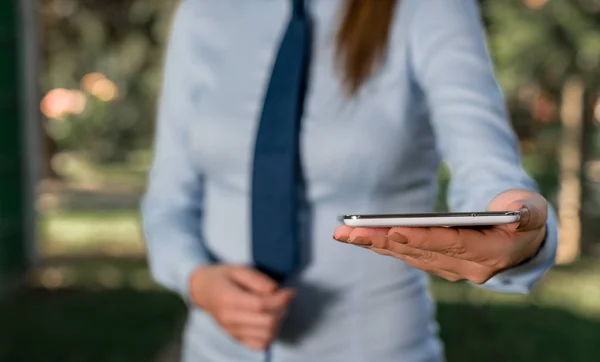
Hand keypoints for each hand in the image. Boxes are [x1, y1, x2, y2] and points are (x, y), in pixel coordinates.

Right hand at [189, 265, 295, 350]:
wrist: (202, 290)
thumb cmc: (222, 276)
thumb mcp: (238, 269)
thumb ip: (257, 279)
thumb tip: (275, 289)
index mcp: (228, 299)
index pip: (260, 305)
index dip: (281, 299)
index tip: (291, 291)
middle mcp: (229, 319)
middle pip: (266, 323)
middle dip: (282, 310)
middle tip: (285, 298)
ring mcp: (232, 331)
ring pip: (266, 336)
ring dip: (279, 322)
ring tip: (278, 307)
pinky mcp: (236, 338)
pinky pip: (259, 345)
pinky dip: (270, 334)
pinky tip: (270, 320)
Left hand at [333, 189, 547, 283]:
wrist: (519, 240)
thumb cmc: (524, 217)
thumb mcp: (532, 210)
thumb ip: (527, 211)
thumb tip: (516, 210)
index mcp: (490, 254)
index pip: (452, 246)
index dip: (422, 238)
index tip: (393, 229)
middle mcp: (466, 268)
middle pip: (420, 253)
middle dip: (383, 240)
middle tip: (351, 232)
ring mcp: (448, 268)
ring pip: (406, 255)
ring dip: (374, 243)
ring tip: (343, 232)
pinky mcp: (435, 262)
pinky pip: (404, 254)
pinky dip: (380, 245)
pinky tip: (357, 236)